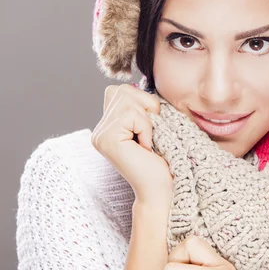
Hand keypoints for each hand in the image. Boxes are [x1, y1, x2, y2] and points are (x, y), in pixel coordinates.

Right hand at [91, 83, 173, 211]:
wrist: (165, 188)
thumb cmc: (166, 159)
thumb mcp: (156, 125)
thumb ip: (144, 105)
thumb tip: (145, 81)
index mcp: (110, 124)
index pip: (122, 90)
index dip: (145, 104)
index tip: (152, 132)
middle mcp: (99, 128)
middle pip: (123, 90)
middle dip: (147, 108)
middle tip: (152, 136)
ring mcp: (99, 134)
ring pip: (128, 100)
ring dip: (148, 120)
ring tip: (149, 142)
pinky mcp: (105, 139)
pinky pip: (132, 114)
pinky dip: (146, 128)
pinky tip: (145, 148)